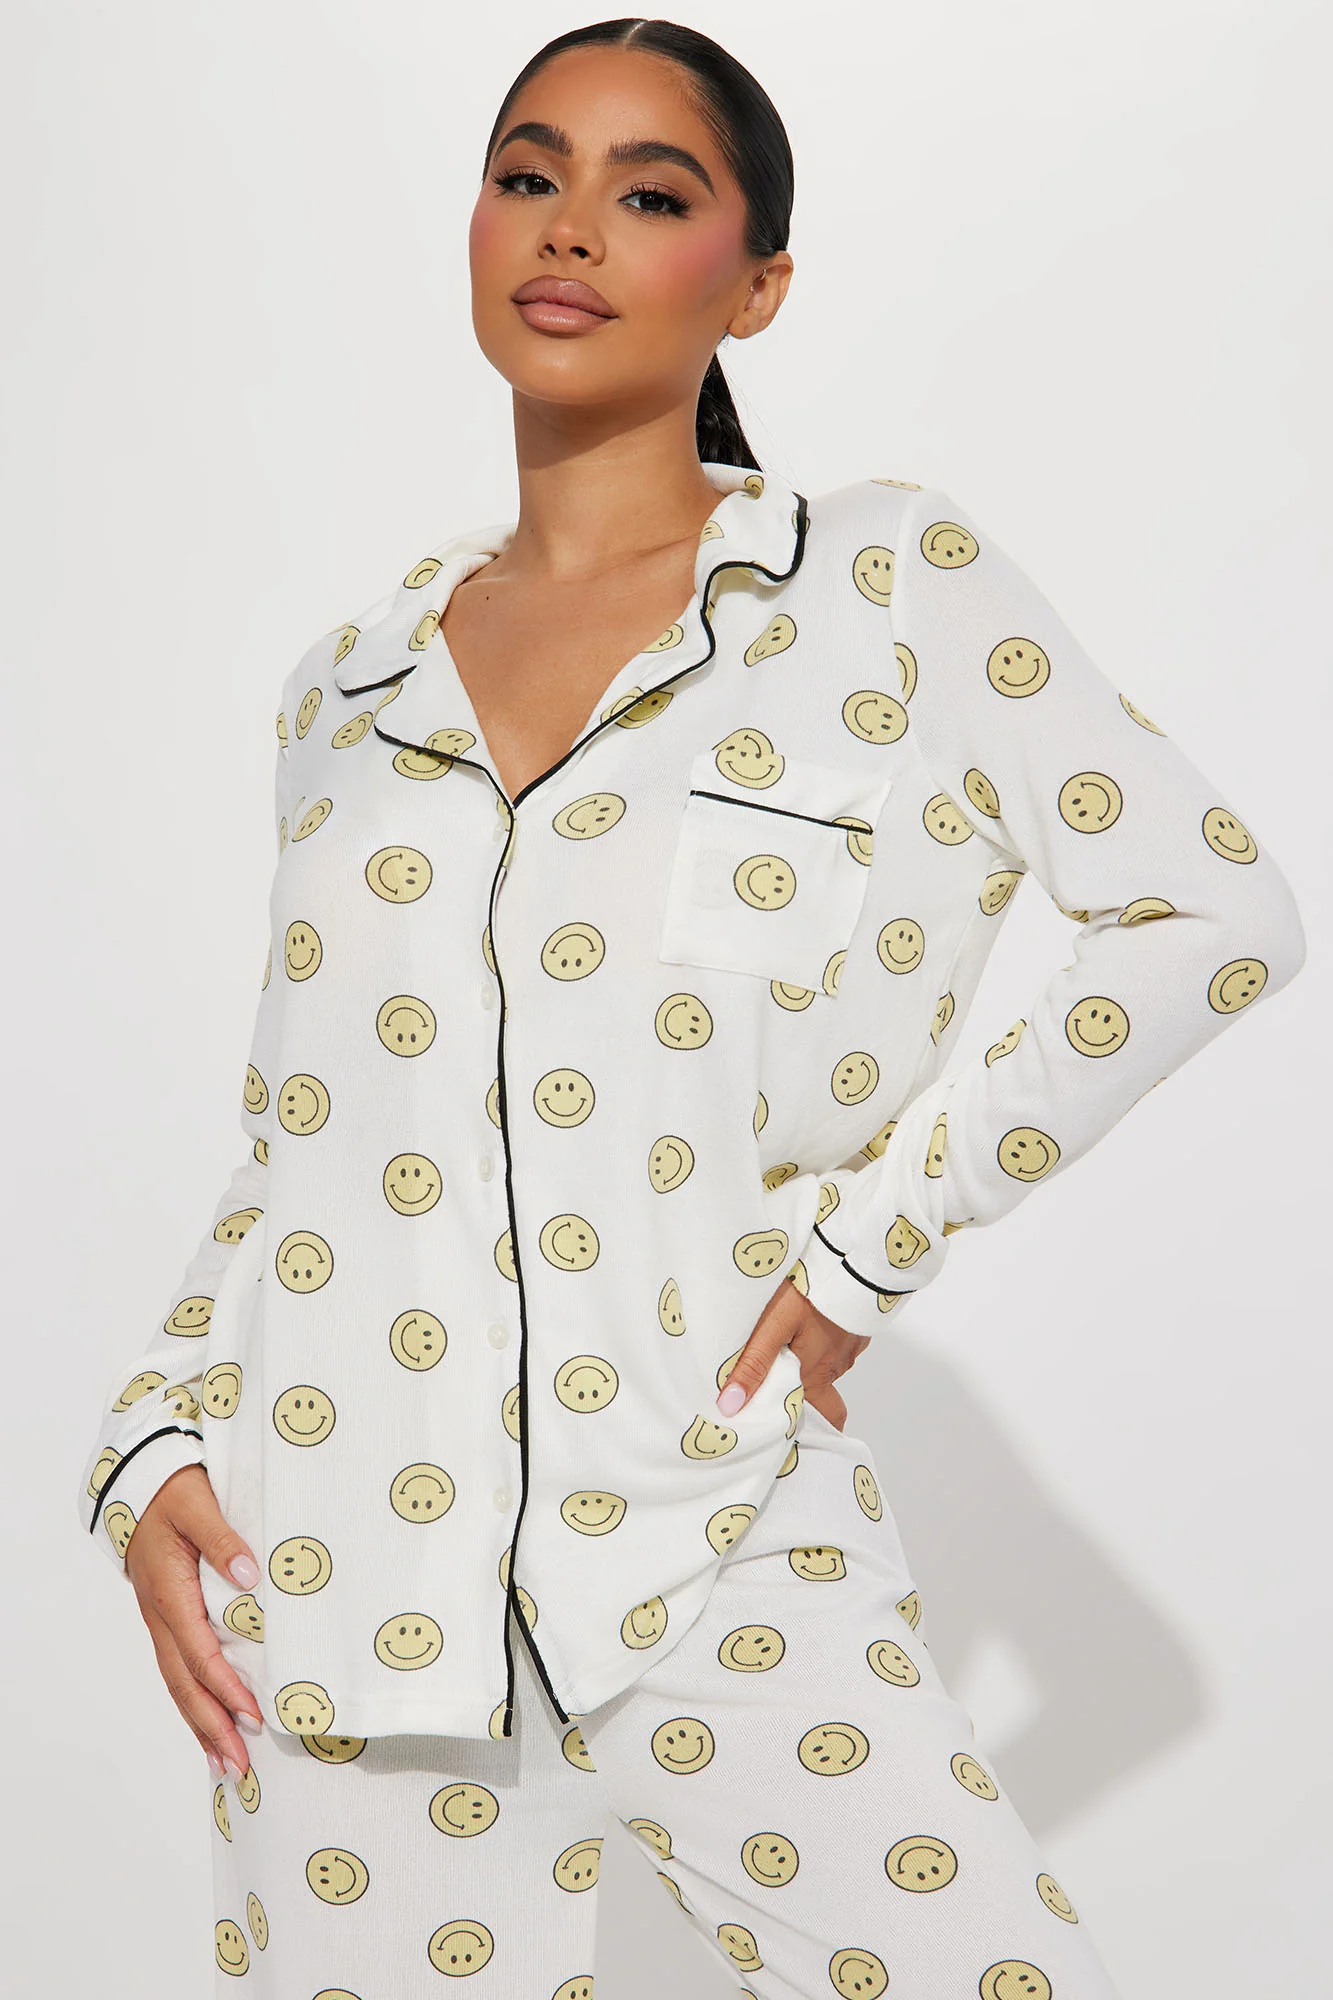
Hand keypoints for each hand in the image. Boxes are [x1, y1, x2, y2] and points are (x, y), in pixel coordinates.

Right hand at [123, 1463, 265, 1779]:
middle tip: (239, 1766)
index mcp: (171, 1593)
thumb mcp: (198, 1505)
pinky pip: (179, 1668)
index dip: (227, 1688)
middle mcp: (162, 1616)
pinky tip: (208, 1723)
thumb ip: (223, 1538)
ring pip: (179, 1683)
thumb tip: (248, 1575)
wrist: (140, 1482)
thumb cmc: (173, 1492)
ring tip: (224, 1764)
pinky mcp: (167, 1617)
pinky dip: (193, 1701)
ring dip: (201, 1724)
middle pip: (185, 1684)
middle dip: (212, 1727)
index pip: (201, 1654)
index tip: (254, 1715)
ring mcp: (161, 1620)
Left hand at [715, 1276, 870, 1429]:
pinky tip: (807, 1322)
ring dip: (806, 1361)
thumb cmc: (811, 1287)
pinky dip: (821, 1340)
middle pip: (819, 1393)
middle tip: (778, 1389)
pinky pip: (837, 1343)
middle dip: (801, 1395)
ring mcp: (852, 1345)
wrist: (853, 1253)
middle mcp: (837, 1365)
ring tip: (782, 1346)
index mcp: (815, 1372)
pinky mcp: (859, 1324)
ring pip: (825, 1365)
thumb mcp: (774, 1324)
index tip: (775, 1427)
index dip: (793, 1421)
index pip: (808, 1413)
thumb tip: (730, 1406)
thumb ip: (754, 1363)